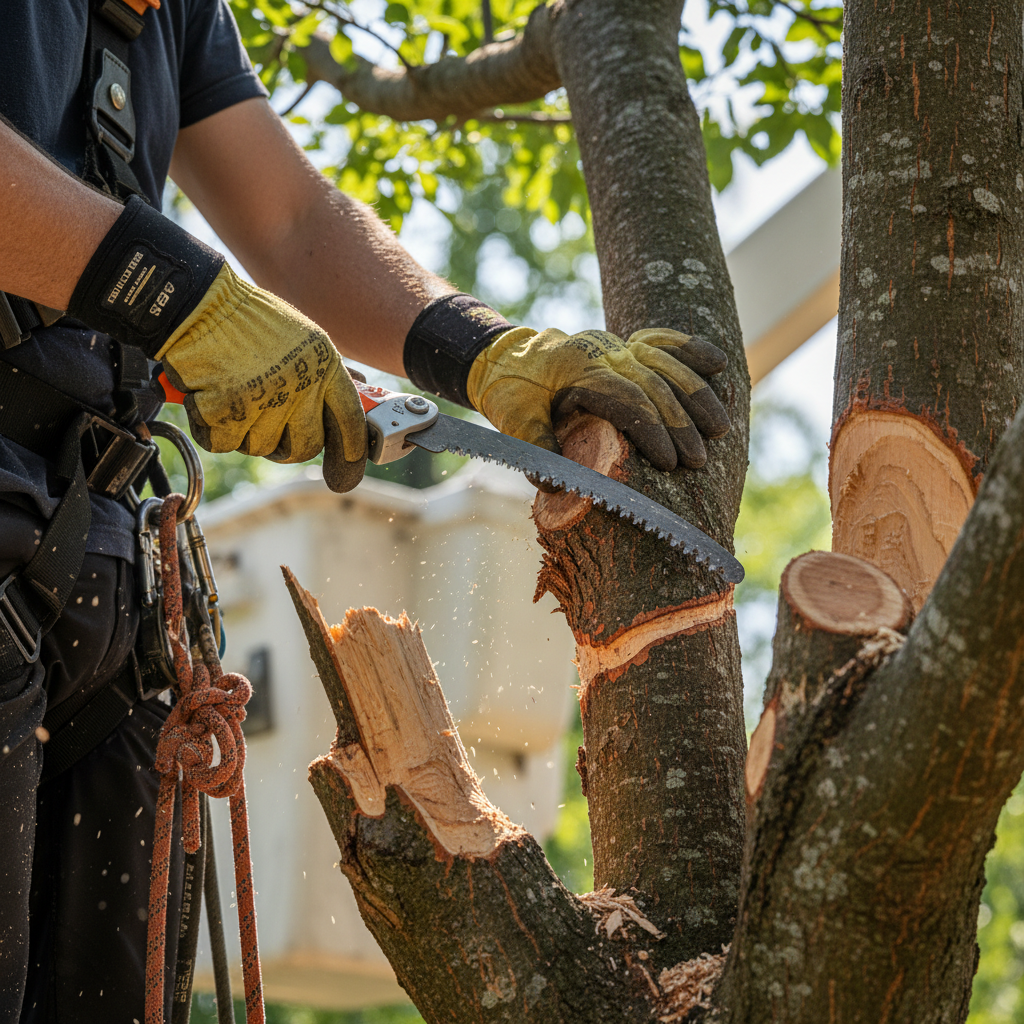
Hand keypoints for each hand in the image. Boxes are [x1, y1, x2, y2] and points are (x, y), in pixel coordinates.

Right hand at [158, 265, 366, 492]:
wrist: (198, 304)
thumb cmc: (249, 320)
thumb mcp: (302, 338)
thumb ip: (322, 372)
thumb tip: (360, 389)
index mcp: (324, 365)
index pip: (350, 420)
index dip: (352, 450)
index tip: (348, 468)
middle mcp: (301, 385)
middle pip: (305, 446)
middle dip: (287, 447)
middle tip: (268, 429)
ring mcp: (265, 400)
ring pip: (261, 447)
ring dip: (244, 432)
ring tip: (232, 397)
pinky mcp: (228, 410)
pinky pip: (224, 443)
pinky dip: (211, 429)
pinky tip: (208, 400)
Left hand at [467, 326, 729, 469]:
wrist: (505, 358)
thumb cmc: (511, 394)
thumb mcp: (513, 421)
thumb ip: (535, 448)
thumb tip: (554, 486)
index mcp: (577, 370)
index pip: (626, 399)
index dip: (651, 431)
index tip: (670, 462)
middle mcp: (602, 352)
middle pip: (654, 384)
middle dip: (681, 424)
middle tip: (698, 460)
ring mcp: (615, 345)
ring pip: (666, 363)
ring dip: (697, 394)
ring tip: (720, 429)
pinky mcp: (623, 344)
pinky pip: (663, 341)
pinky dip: (690, 350)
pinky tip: (719, 363)